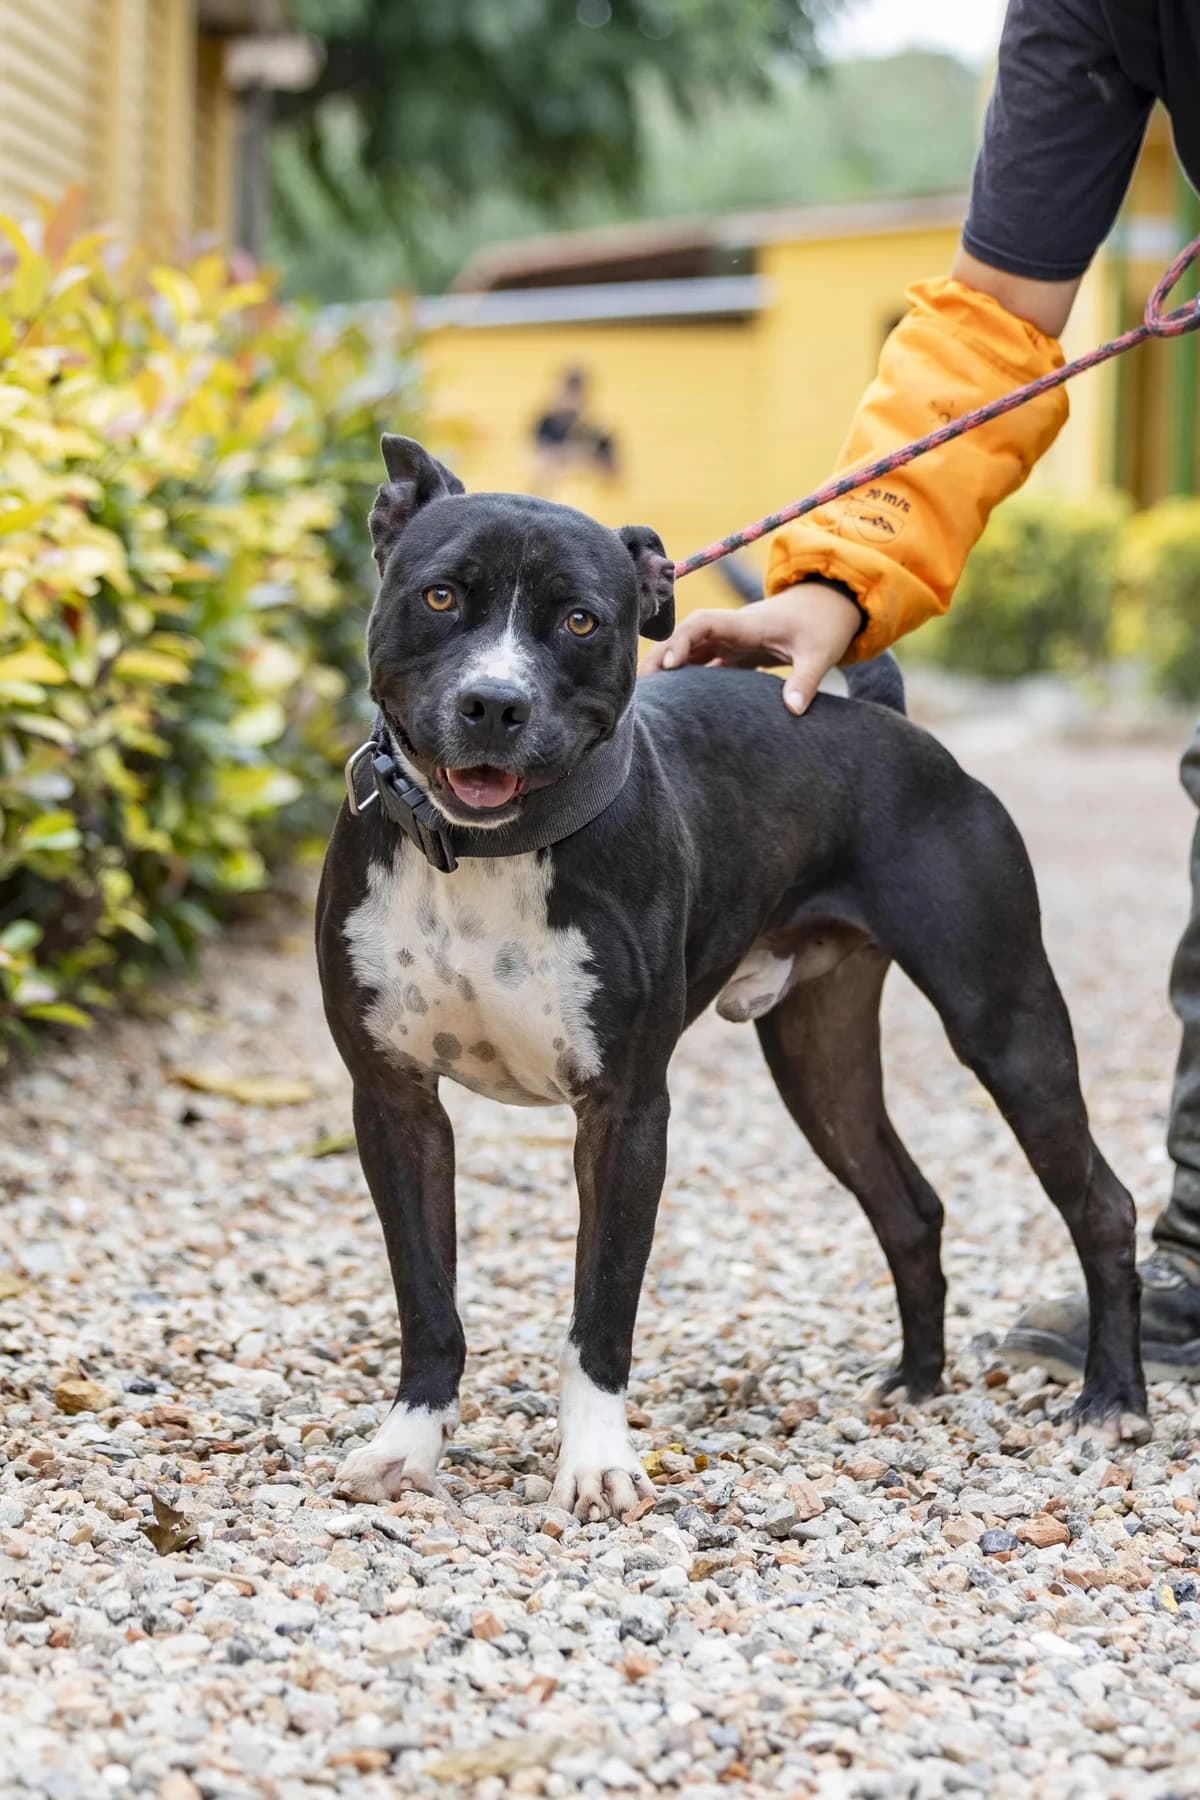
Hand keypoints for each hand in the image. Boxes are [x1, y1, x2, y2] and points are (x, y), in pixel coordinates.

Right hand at [639, 581, 862, 714]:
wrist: (830, 606)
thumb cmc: (824, 625)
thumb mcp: (820, 653)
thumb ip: (805, 681)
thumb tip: (791, 711)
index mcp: (747, 624)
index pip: (703, 624)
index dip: (681, 641)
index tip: (668, 666)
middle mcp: (732, 629)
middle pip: (685, 637)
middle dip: (660, 657)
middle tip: (640, 687)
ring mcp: (731, 640)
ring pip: (689, 649)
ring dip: (668, 667)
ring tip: (647, 696)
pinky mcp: (735, 651)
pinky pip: (702, 661)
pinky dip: (685, 675)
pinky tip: (672, 697)